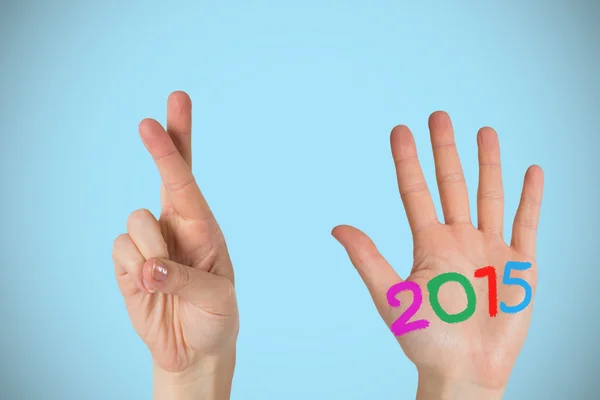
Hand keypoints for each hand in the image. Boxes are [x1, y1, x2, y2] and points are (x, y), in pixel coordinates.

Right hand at [112, 92, 237, 398]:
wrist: (194, 349)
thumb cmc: (216, 316)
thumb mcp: (216, 298)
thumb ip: (185, 279)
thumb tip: (147, 267)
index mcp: (203, 227)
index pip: (187, 180)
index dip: (173, 147)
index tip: (162, 114)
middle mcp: (176, 226)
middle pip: (166, 174)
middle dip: (162, 144)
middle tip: (150, 118)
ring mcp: (149, 243)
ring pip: (135, 220)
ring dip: (151, 251)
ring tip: (164, 281)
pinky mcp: (126, 264)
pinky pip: (119, 250)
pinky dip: (133, 270)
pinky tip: (147, 287)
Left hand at [332, 112, 542, 398]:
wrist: (465, 370)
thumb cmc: (425, 339)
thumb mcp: (392, 297)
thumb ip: (368, 259)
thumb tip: (337, 226)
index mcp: (428, 244)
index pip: (415, 191)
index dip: (407, 160)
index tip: (400, 129)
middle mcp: (458, 240)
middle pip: (451, 184)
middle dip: (445, 150)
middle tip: (438, 115)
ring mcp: (489, 249)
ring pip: (489, 195)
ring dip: (488, 164)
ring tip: (484, 130)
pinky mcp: (519, 264)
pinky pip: (526, 224)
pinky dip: (530, 198)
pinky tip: (530, 172)